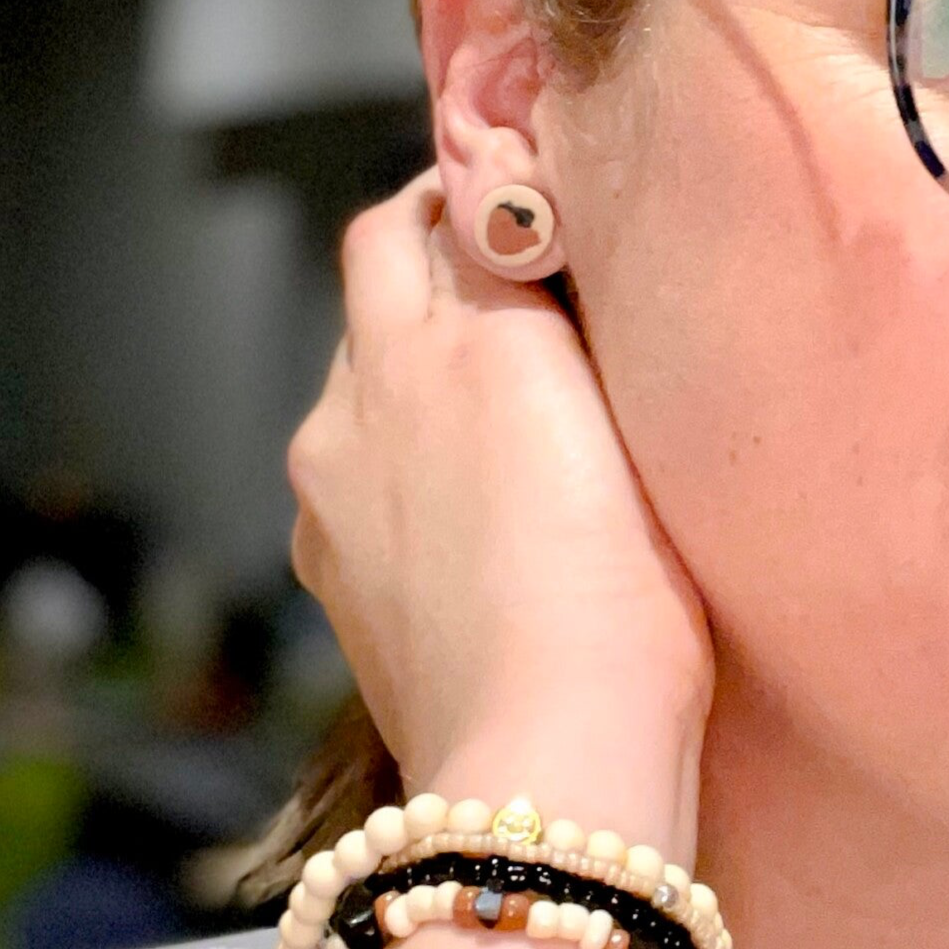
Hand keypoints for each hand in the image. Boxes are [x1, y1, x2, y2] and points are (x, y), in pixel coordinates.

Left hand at [287, 169, 713, 843]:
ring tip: (494, 405)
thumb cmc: (628, 590)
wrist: (549, 752)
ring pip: (360, 365)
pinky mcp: (320, 555)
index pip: (444, 209)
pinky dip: (388, 448)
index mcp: (461, 335)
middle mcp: (374, 385)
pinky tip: (458, 503)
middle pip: (380, 257)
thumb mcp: (619, 414)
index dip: (484, 196)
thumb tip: (527, 238)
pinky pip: (345, 460)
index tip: (530, 207)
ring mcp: (332, 475)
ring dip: (408, 353)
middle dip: (431, 244)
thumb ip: (553, 309)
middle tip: (503, 269)